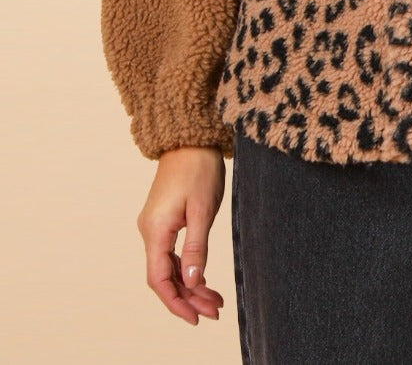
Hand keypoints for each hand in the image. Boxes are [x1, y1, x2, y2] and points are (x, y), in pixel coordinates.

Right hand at [136, 146, 226, 324]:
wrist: (190, 139)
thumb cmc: (199, 169)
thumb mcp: (203, 209)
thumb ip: (196, 247)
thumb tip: (192, 282)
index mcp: (155, 230)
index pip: (159, 279)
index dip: (176, 302)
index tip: (195, 318)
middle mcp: (150, 231)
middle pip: (165, 277)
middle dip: (188, 297)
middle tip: (215, 311)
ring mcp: (155, 226)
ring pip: (169, 267)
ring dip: (190, 285)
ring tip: (215, 301)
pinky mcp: (163, 221)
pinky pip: (171, 254)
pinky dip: (187, 269)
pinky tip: (203, 280)